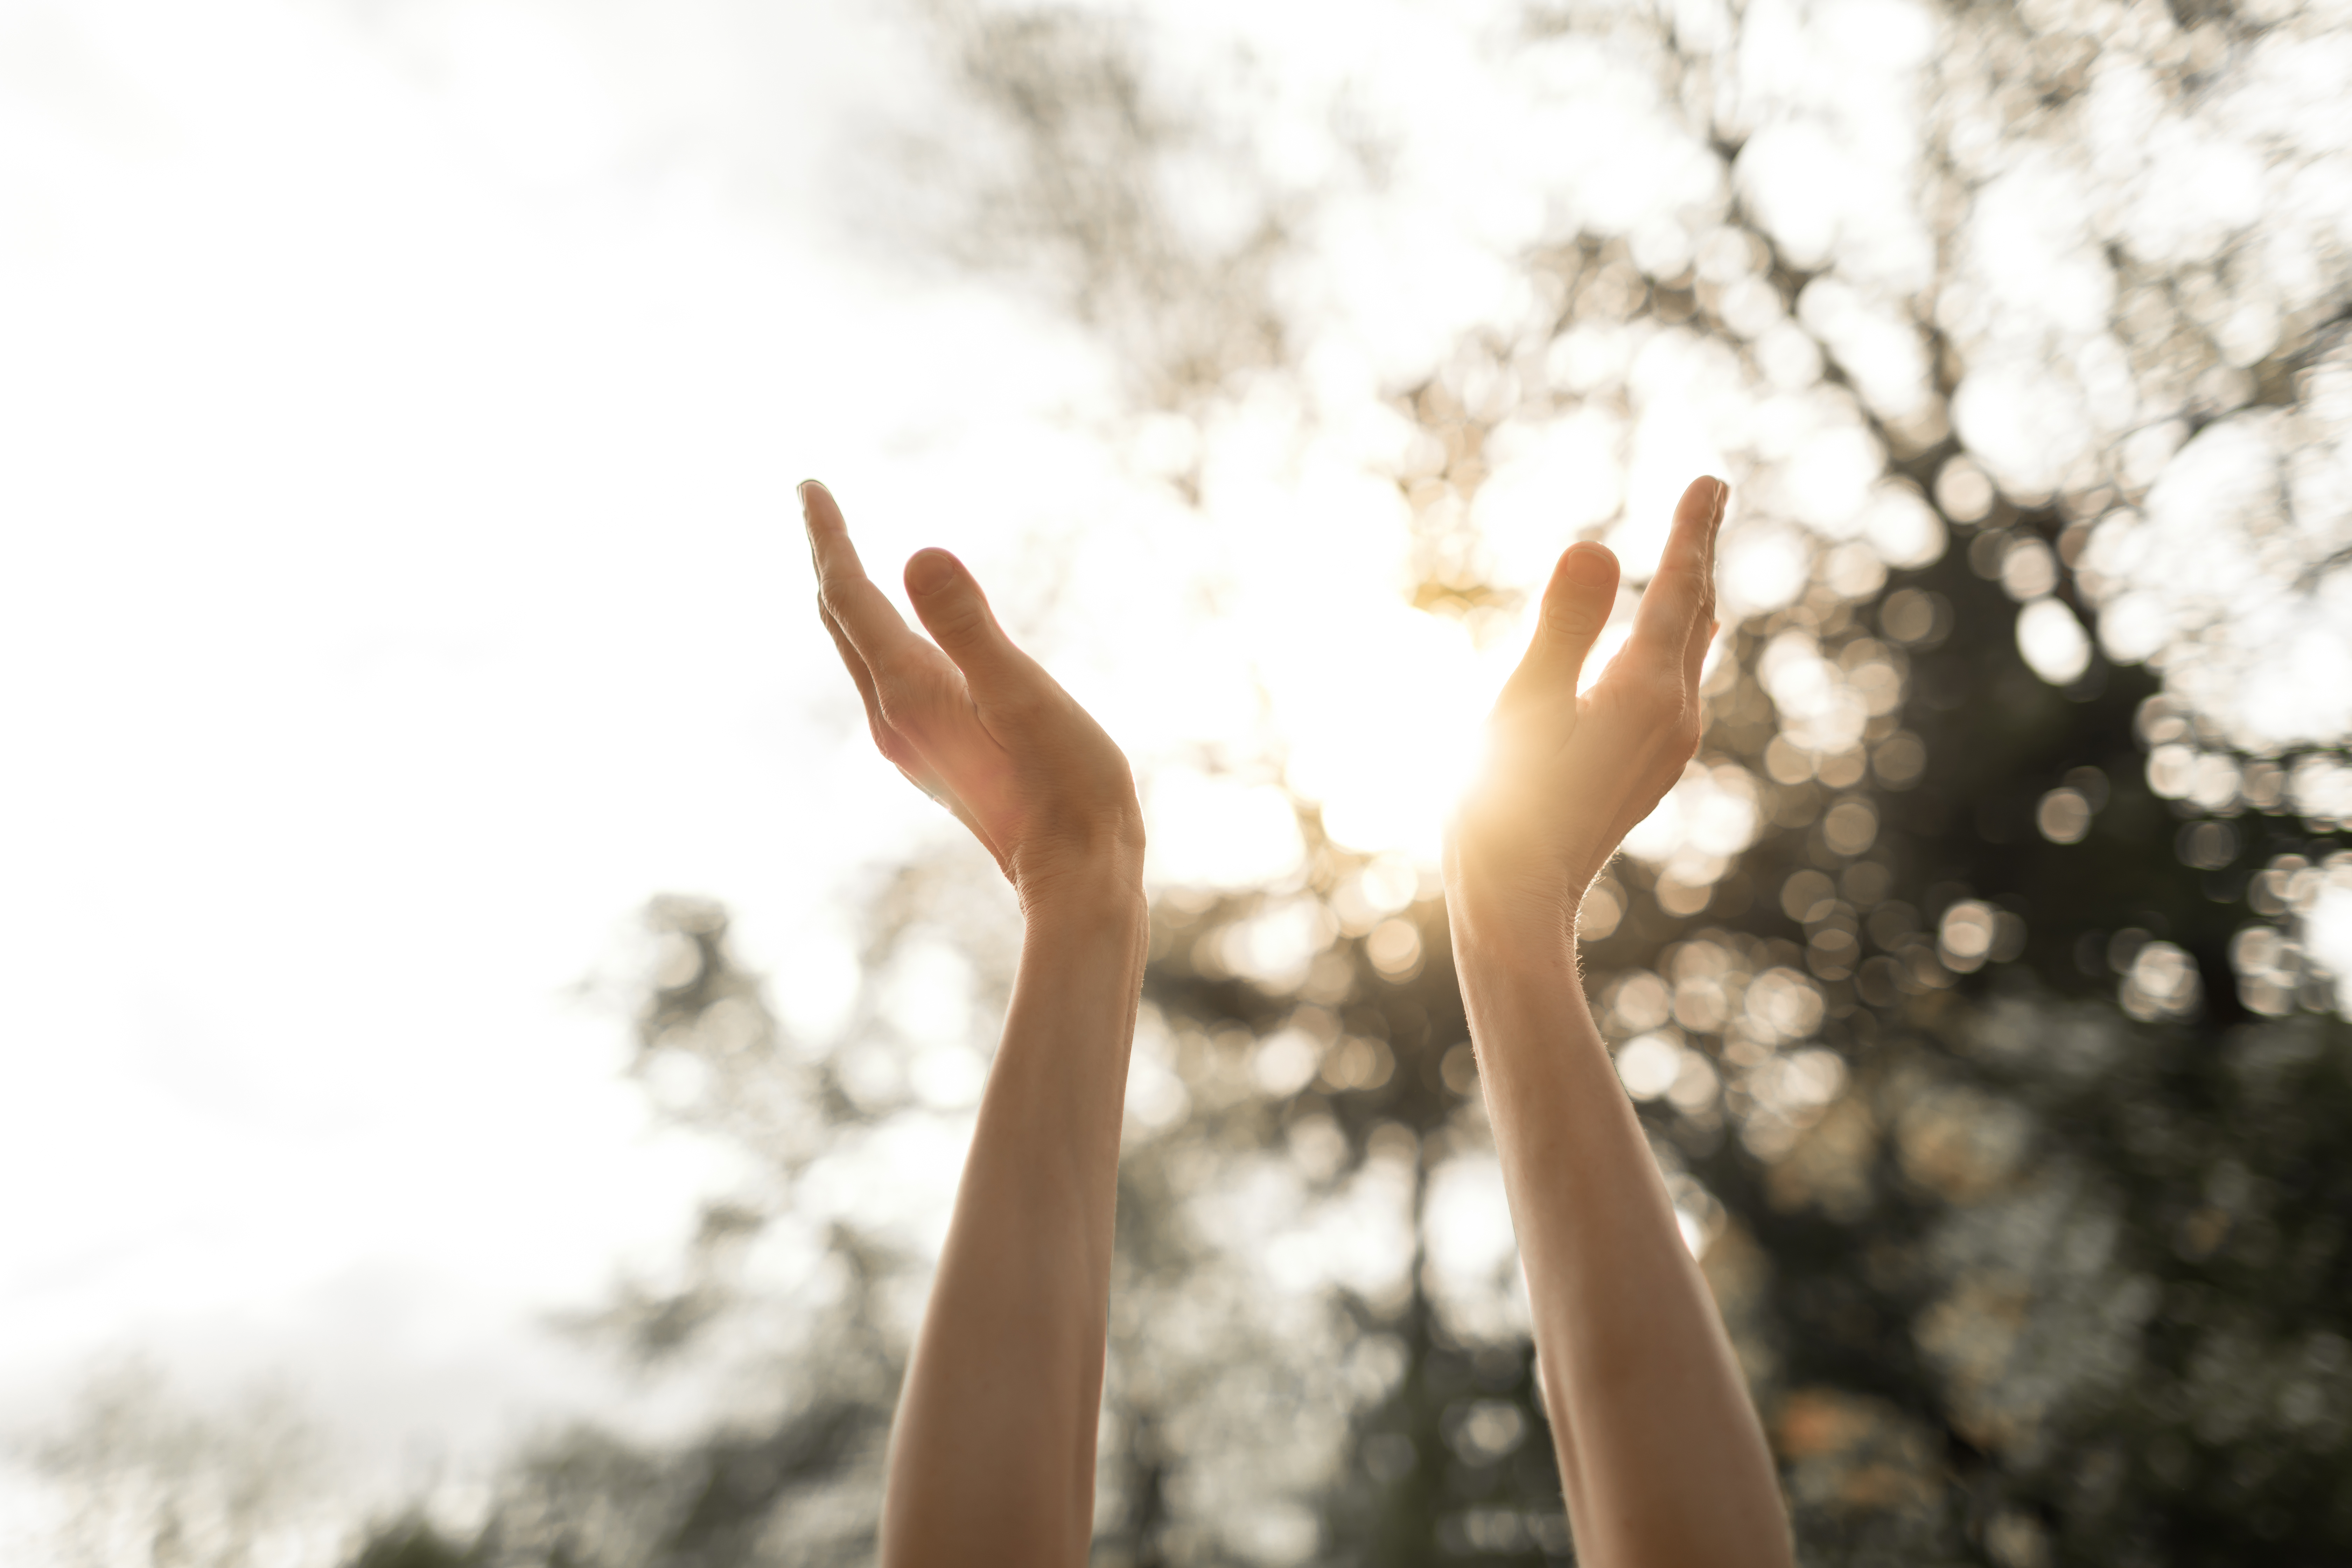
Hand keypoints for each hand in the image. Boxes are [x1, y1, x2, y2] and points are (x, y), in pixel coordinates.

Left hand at [802, 480, 1144, 908]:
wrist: (1078, 873)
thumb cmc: (1066, 786)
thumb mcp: (1024, 695)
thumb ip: (970, 626)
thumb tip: (917, 553)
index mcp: (910, 691)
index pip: (848, 596)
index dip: (828, 536)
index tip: (808, 484)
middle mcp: (895, 716)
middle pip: (841, 620)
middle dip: (828, 557)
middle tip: (816, 501)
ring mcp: (912, 740)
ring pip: (861, 651)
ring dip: (849, 597)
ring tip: (844, 554)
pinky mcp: (936, 754)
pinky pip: (887, 676)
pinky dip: (878, 633)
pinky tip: (896, 632)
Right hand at [1446, 475, 1725, 947]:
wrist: (1519, 901)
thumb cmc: (1504, 807)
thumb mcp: (1522, 706)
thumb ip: (1563, 625)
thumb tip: (1599, 546)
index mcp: (1643, 690)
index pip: (1680, 589)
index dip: (1691, 530)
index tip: (1710, 480)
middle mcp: (1672, 715)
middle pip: (1697, 613)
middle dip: (1699, 551)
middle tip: (1709, 495)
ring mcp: (1666, 744)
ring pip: (1691, 650)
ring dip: (1692, 596)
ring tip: (1694, 558)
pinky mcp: (1647, 765)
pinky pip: (1677, 682)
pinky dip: (1677, 639)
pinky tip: (1673, 642)